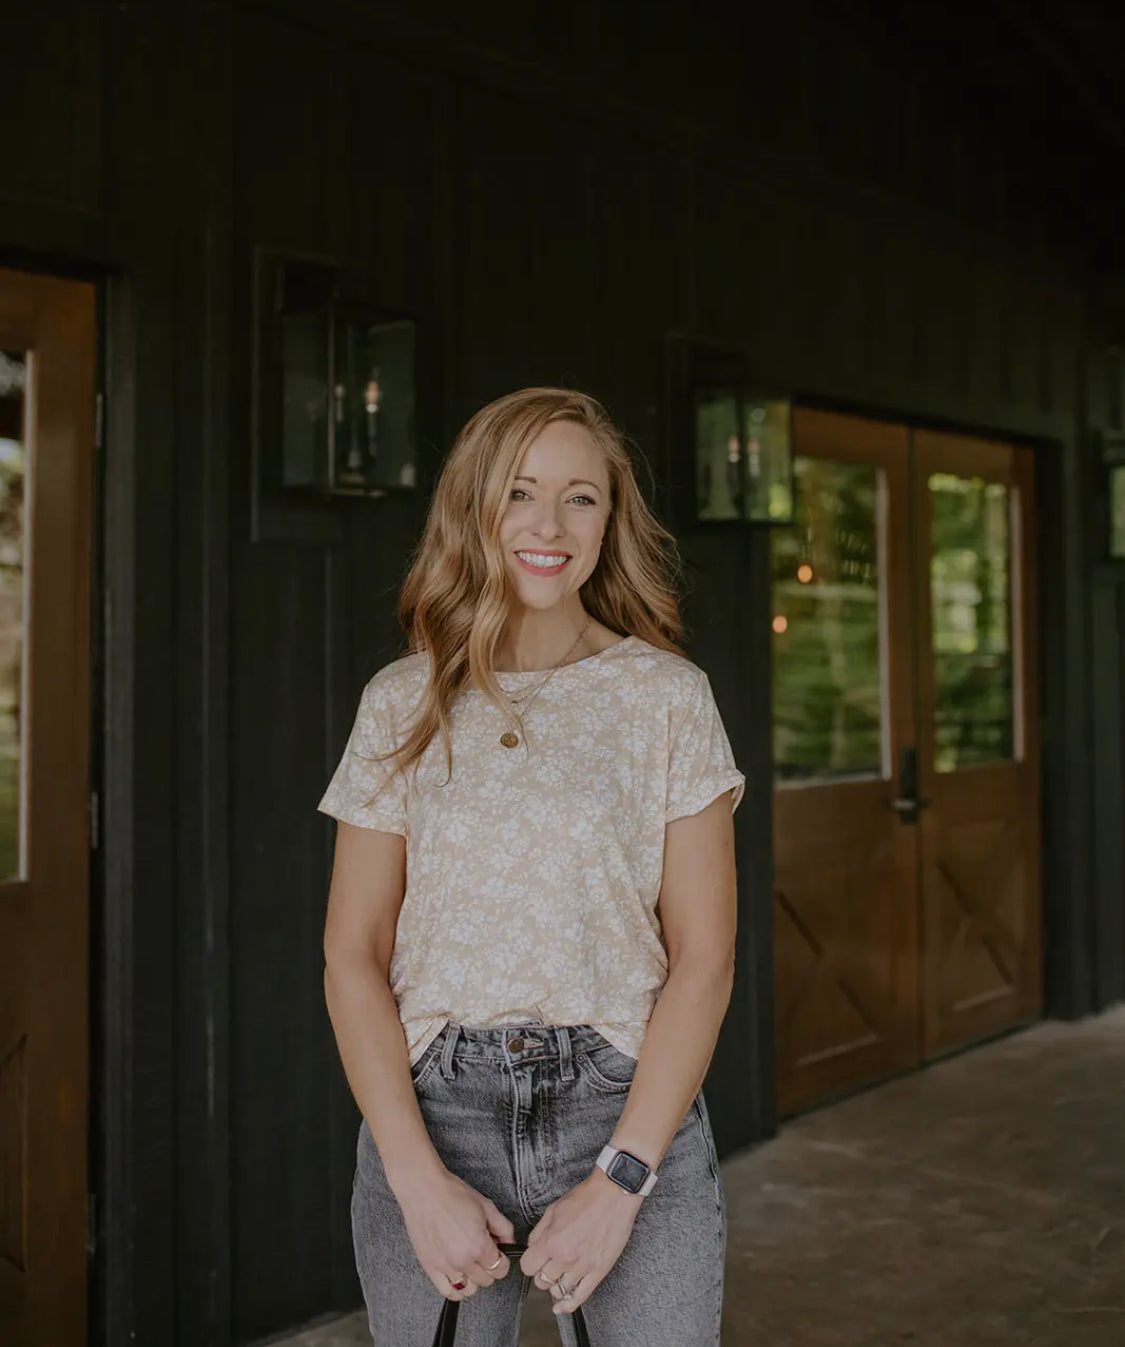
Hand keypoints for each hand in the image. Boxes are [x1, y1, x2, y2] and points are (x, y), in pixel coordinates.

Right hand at [396, 1167, 514, 1299]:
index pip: (500, 1269)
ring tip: (470, 1261)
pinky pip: (448, 1292)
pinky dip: (456, 1288)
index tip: (498, 1252)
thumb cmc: (453, 1194)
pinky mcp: (430, 1268)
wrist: (423, 1190)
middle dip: (489, 1267)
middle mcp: (462, 1261)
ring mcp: (444, 1267)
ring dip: (474, 1278)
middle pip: (486, 1280)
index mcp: (478, 1245)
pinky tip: (458, 1274)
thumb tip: (510, 1243)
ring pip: (469, 1290)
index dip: (503, 1260)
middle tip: (483, 1251)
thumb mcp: (487, 1206)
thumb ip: (504, 1228)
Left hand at [520, 1169, 642, 1314]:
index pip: (528, 1267)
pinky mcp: (598, 1272)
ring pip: (558, 1291)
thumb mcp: (553, 1209)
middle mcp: (564, 1258)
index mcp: (551, 1241)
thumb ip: (539, 1231)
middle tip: (549, 1264)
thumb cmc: (586, 1198)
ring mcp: (582, 1267)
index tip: (534, 1259)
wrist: (613, 1195)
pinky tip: (561, 1306)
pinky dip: (568, 1305)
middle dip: (542, 1273)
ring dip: (555, 1285)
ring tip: (559, 1275)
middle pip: (542, 1281)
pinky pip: (580, 1296)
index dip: (530, 1263)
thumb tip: (532, 1247)